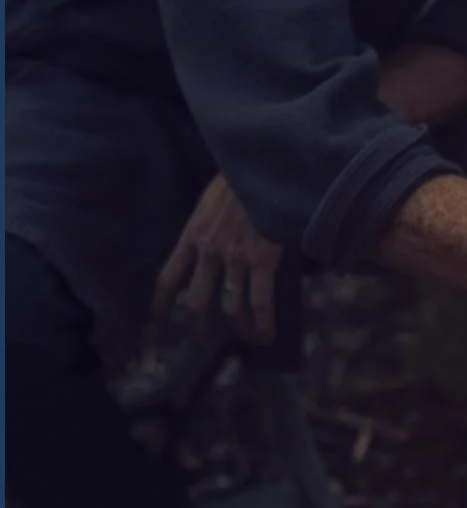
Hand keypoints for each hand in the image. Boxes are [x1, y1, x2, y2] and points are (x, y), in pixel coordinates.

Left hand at [154, 174, 280, 342]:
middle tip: (205, 340)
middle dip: (200, 326)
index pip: (168, 276)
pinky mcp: (262, 261)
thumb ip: (210, 226)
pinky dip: (263, 324)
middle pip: (197, 302)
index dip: (162, 302)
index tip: (159, 318)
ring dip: (239, 329)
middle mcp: (208, 252)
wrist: (261, 167)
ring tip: (248, 339)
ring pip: (230, 308)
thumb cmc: (240, 178)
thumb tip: (217, 241)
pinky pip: (260, 302)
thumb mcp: (212, 201)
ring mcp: (235, 259)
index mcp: (192, 235)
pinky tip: (267, 336)